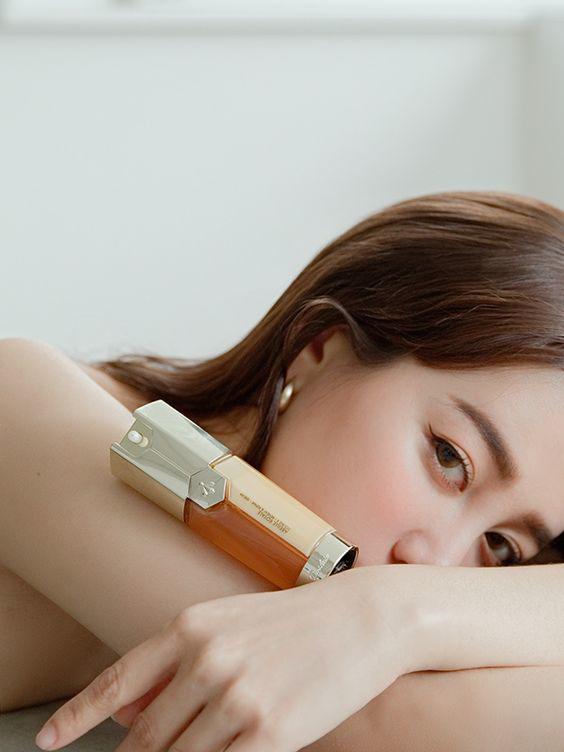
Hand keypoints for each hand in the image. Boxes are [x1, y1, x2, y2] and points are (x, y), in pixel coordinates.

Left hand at [35, 566, 417, 751]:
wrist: (364, 617)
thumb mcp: (230, 626)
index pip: (118, 681)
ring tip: (204, 744)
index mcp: (191, 627)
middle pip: (148, 735)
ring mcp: (237, 697)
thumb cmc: (296, 621)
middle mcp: (207, 659)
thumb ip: (175, 667)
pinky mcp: (270, 732)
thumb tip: (126, 712)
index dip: (75, 716)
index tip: (48, 741)